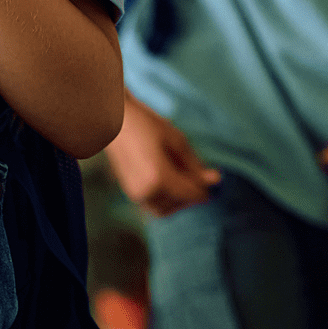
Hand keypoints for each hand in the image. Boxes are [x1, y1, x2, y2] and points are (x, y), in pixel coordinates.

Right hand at [106, 94, 221, 216]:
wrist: (112, 120)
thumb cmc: (144, 124)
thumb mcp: (175, 140)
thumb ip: (194, 164)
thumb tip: (215, 180)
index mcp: (159, 178)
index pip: (191, 194)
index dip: (205, 188)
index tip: (214, 178)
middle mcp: (146, 192)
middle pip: (179, 204)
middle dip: (191, 194)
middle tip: (198, 177)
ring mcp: (135, 194)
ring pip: (165, 209)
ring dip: (178, 199)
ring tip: (183, 179)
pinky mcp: (129, 192)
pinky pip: (153, 205)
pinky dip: (164, 198)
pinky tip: (168, 180)